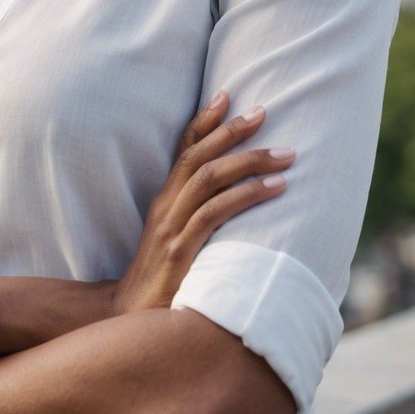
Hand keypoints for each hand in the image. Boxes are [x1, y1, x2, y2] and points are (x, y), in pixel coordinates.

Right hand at [111, 92, 292, 314]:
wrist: (128, 318)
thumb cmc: (161, 282)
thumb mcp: (174, 242)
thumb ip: (197, 221)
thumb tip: (235, 205)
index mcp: (164, 201)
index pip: (183, 149)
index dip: (204, 121)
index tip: (227, 95)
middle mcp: (166, 207)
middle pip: (199, 156)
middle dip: (232, 131)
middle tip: (264, 111)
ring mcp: (172, 228)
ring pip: (210, 178)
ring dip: (249, 161)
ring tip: (285, 153)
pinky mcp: (182, 251)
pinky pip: (217, 213)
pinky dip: (248, 195)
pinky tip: (275, 187)